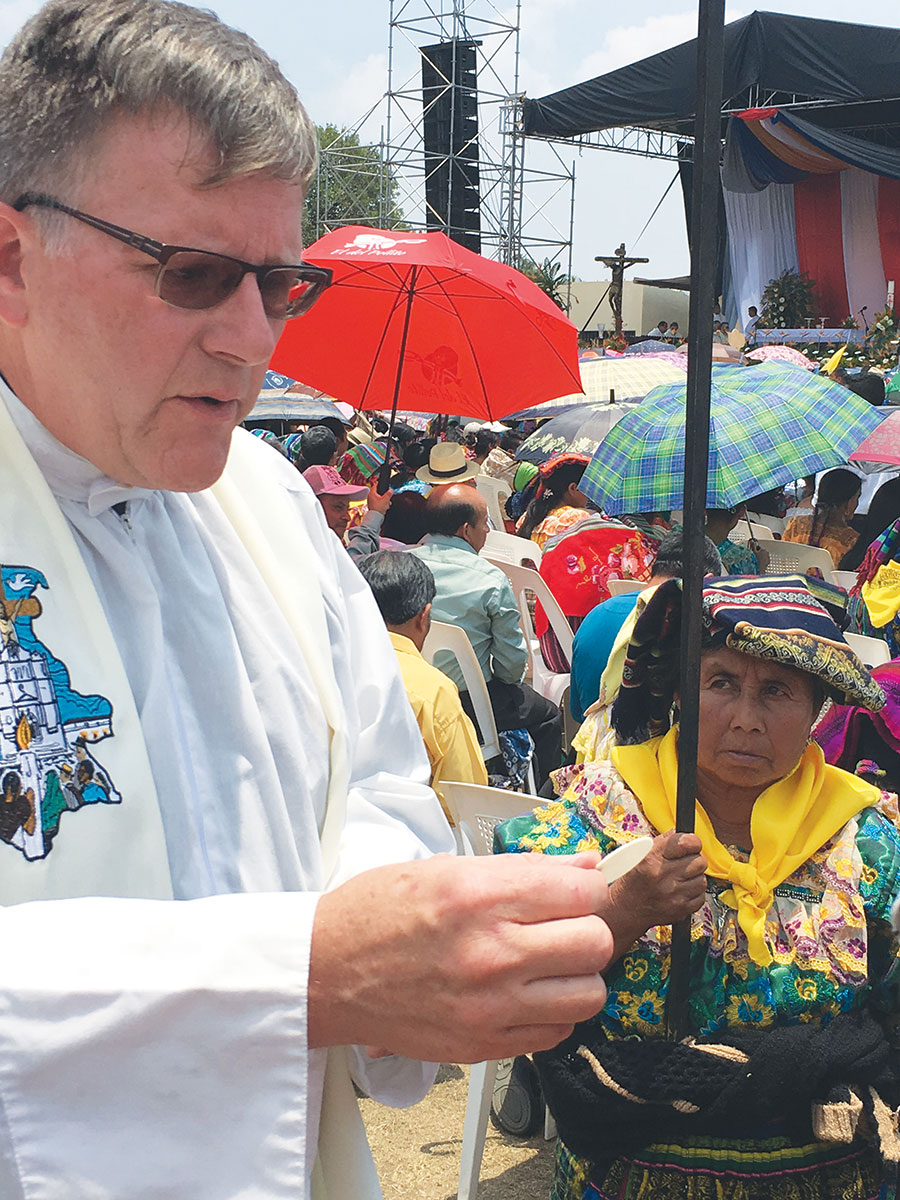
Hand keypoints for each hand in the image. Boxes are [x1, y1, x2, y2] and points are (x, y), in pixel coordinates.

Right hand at [308, 852, 613, 1062]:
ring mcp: (488, 1006)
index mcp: (479, 896)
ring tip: (550, 963)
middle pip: (595, 943)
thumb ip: (523, 868)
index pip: (582, 891)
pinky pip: (556, 1034)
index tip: (578, 889)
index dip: (589, 885)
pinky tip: (526, 994)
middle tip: (564, 925)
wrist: (326, 972)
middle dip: (587, 928)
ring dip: (577, 976)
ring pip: (588, 995)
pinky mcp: (482, 1046)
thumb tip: (583, 865)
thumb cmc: (376, 913)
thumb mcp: (447, 868)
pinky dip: (552, 1013)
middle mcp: (489, 953)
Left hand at [367, 482, 392, 513]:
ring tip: (387, 503)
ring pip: (379, 498)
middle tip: (387, 497)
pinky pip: (378, 503)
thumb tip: (391, 490)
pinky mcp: (373, 506)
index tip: (381, 483)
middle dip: (384, 495)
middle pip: (378, 492)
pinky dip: (382, 504)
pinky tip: (385, 506)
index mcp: (372, 493)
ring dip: (384, 500)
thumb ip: (389, 494)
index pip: (375, 485)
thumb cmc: (378, 508)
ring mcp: (371, 501)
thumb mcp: (386, 499)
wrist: (376, 517)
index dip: (379, 484)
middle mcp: (370, 497)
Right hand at [600, 831, 706, 957]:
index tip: (691, 844)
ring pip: (702, 880)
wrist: (626, 908)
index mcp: (653, 859)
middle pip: (700, 861)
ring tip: (680, 879)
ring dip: (694, 879)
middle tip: (684, 864)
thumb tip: (683, 832)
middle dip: (694, 861)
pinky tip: (681, 891)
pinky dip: (693, 894)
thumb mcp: (641, 853)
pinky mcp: (680, 910)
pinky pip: (700, 897)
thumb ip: (664, 841)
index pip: (687, 843)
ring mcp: (673, 895)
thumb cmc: (633, 879)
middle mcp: (663, 876)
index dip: (693, 842)